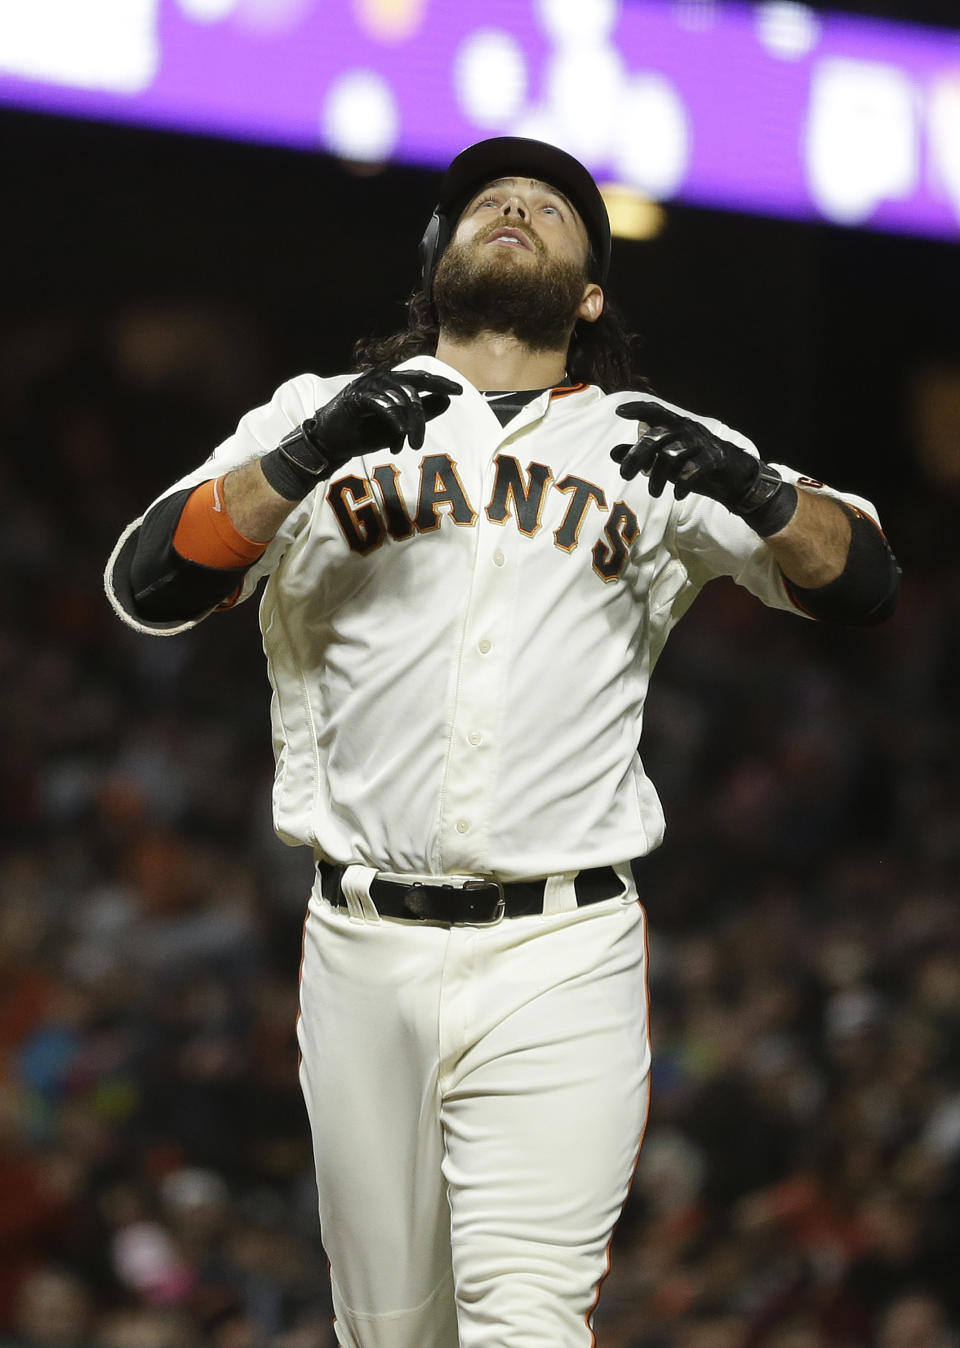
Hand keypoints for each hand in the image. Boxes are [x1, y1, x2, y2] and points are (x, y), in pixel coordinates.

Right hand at [304, 368, 462, 464]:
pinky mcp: (356, 396)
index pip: (421, 377)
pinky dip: (394, 420)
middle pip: (413, 389)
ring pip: (400, 398)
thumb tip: (447, 401)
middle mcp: (381, 378)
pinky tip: (399, 435)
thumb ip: (422, 413)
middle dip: (421, 417)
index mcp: (392, 382)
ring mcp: (368, 385)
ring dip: (408, 425)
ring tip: (409, 446)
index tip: (459, 391)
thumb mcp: (399, 425)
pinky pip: (383, 404)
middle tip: (419, 443)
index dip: (440, 382)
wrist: (331, 443)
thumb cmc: (363, 433)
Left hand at [611, 400, 796, 536]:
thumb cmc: (694, 467)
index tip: (619, 412)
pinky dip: (682, 484)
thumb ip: (640, 455)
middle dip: (637, 456)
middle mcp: (687, 430)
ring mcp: (701, 443)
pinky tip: (677, 495)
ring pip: (670, 455)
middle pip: (655, 437)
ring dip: (658, 477)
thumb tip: (613, 453)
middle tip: (625, 475)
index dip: (638, 409)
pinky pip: (692, 470)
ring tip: (654, 492)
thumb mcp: (664, 462)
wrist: (733, 479)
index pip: (655, 410)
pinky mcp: (714, 459)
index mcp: (675, 426)